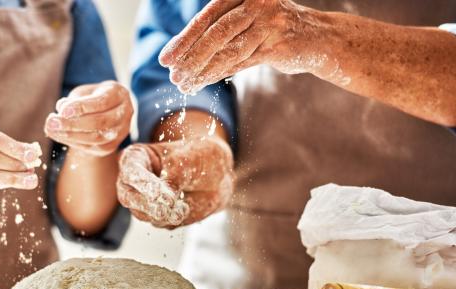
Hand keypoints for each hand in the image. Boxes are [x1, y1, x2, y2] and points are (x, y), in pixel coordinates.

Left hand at [44, 81, 133, 156]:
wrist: (109, 110)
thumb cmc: (94, 96)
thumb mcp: (85, 91)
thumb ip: (75, 99)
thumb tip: (61, 109)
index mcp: (119, 95)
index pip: (101, 102)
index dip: (82, 107)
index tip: (62, 110)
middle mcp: (125, 114)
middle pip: (100, 122)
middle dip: (73, 124)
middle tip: (52, 122)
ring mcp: (120, 133)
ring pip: (96, 138)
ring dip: (70, 135)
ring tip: (51, 129)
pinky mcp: (111, 146)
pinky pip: (92, 147)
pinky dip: (73, 142)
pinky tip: (58, 135)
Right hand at [117, 137, 234, 228]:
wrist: (216, 176)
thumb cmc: (199, 158)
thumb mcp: (191, 159)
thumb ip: (176, 174)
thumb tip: (166, 198)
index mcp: (136, 157)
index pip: (131, 171)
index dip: (143, 183)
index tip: (158, 194)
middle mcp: (133, 181)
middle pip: (127, 196)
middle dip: (147, 205)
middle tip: (167, 207)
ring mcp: (142, 200)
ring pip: (142, 214)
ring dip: (163, 214)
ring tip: (183, 208)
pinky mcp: (154, 216)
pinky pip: (158, 223)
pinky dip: (172, 219)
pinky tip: (185, 208)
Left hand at [159, 0, 330, 93]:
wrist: (318, 38)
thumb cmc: (272, 28)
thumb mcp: (246, 20)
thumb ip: (219, 29)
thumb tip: (179, 53)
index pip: (206, 17)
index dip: (184, 39)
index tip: (165, 59)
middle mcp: (257, 2)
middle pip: (215, 33)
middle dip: (189, 58)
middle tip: (172, 76)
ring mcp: (270, 22)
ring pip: (228, 51)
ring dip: (202, 71)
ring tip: (184, 85)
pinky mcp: (279, 44)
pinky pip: (242, 62)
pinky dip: (219, 74)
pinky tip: (203, 84)